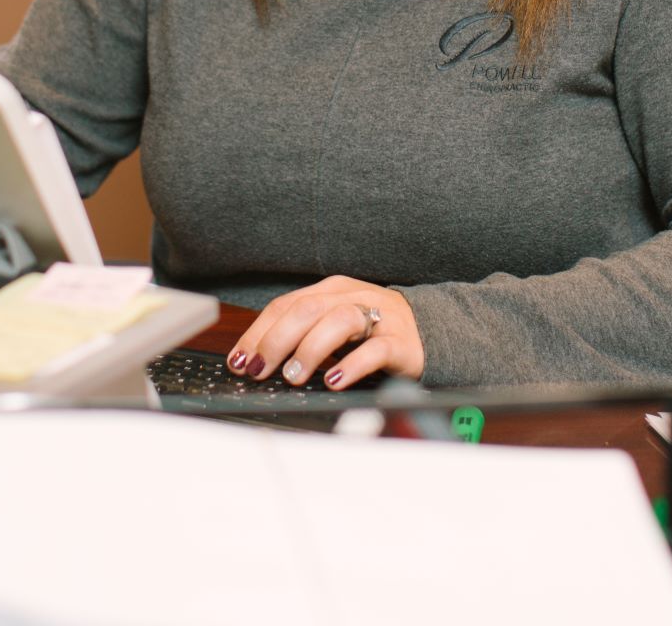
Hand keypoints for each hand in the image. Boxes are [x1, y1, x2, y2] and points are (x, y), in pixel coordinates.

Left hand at [227, 275, 423, 389]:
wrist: (431, 330)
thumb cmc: (373, 331)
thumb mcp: (335, 324)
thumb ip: (303, 333)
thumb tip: (258, 359)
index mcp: (331, 290)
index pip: (285, 305)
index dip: (258, 332)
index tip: (239, 359)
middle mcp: (352, 297)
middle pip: (307, 310)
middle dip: (276, 341)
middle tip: (259, 369)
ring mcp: (378, 317)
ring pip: (339, 321)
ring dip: (310, 349)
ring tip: (294, 375)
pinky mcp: (400, 341)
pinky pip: (375, 349)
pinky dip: (352, 365)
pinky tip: (334, 380)